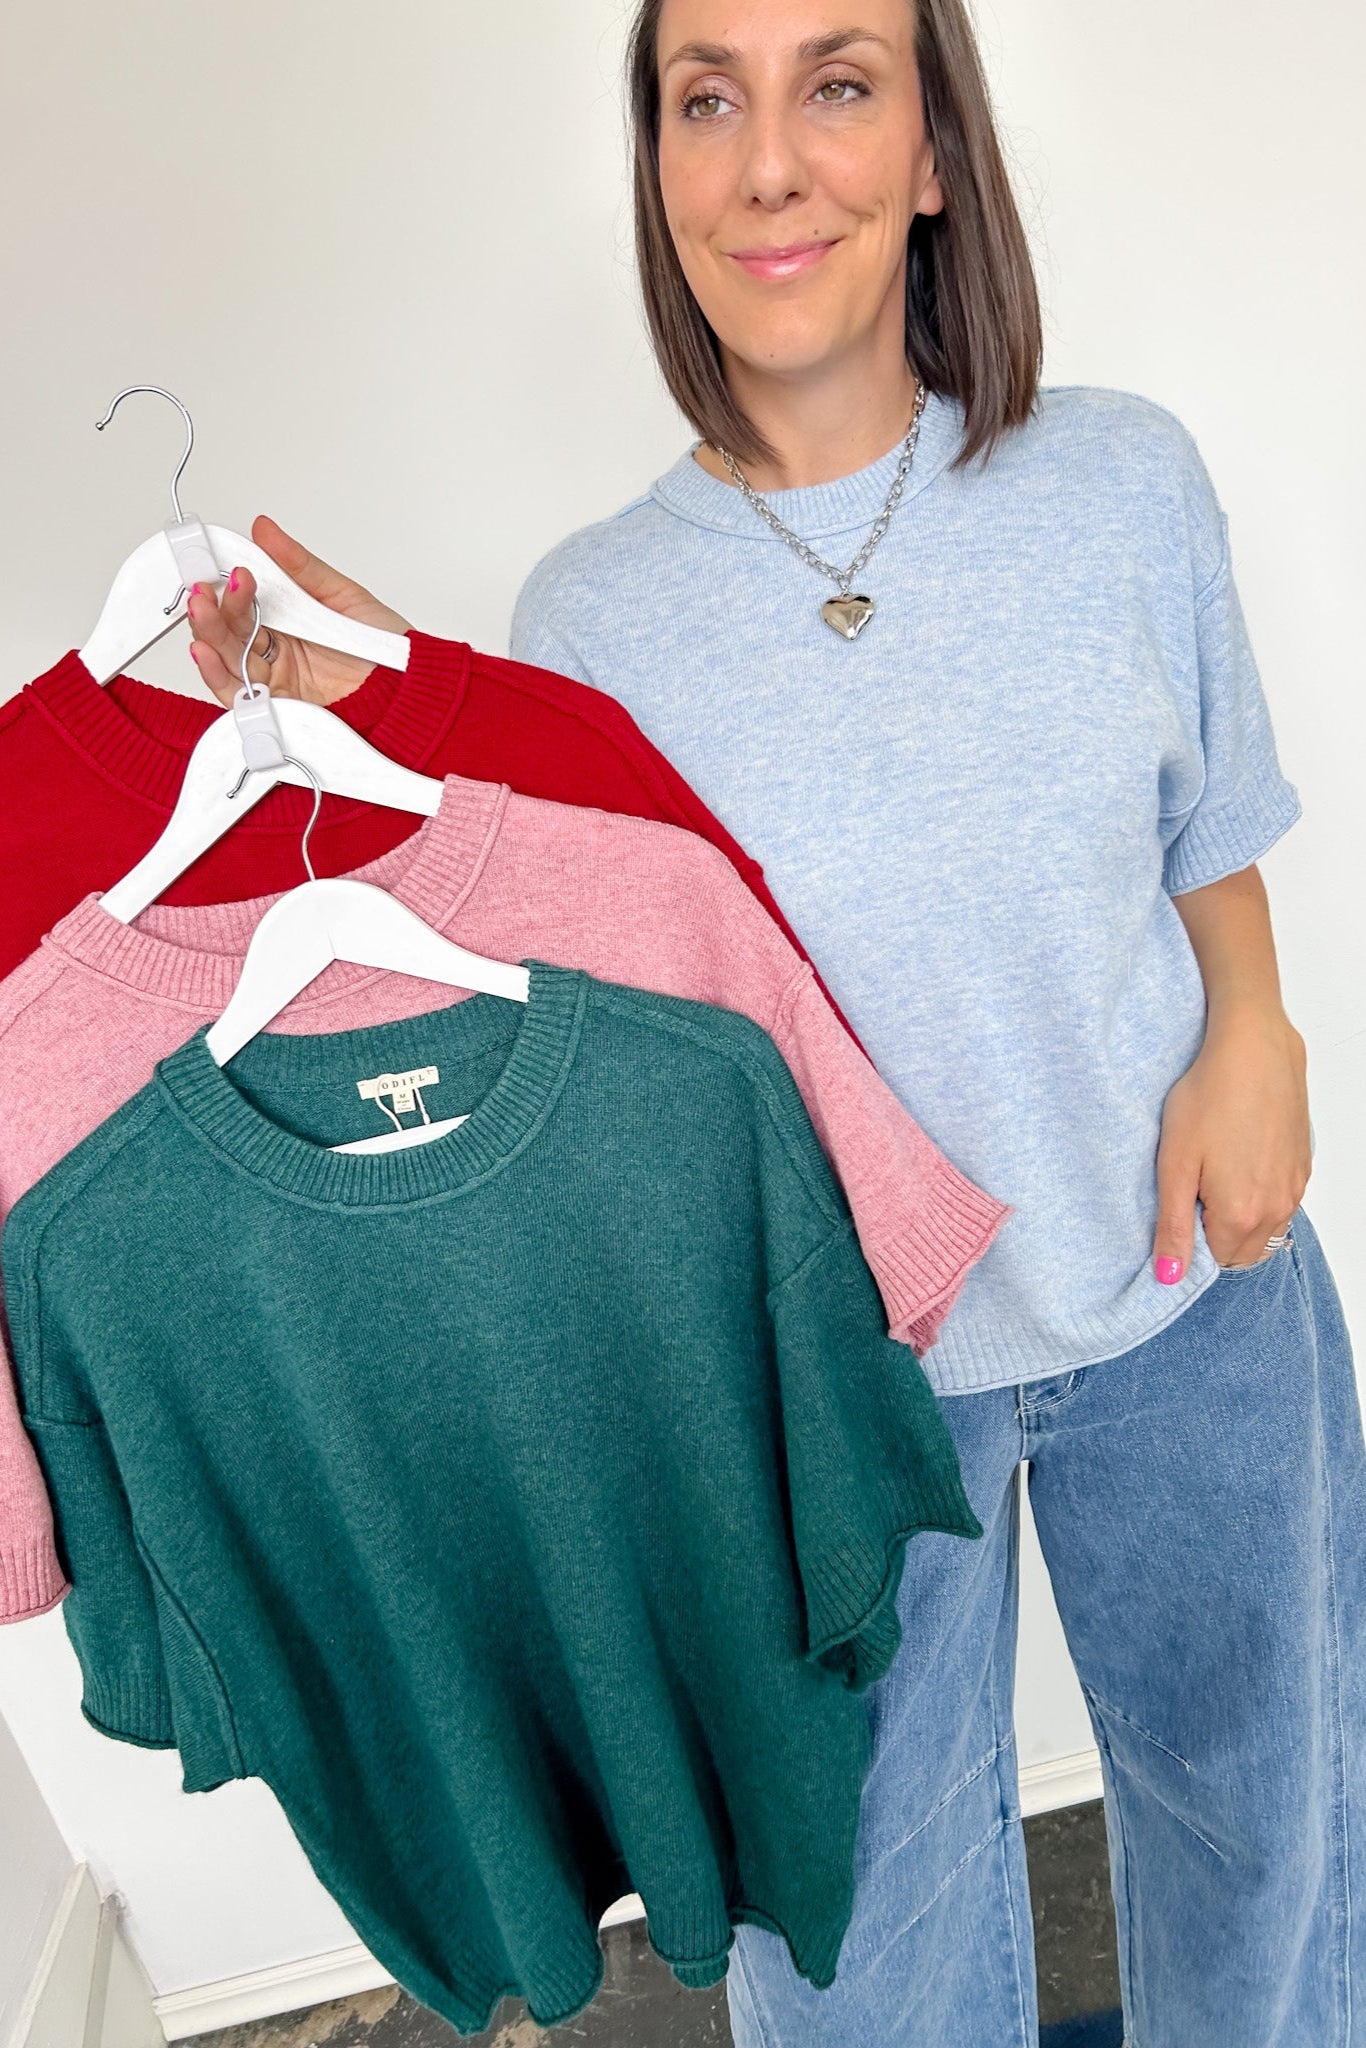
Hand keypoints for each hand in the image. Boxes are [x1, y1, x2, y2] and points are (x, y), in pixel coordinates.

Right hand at [184, 514, 409, 708]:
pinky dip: (216, 673)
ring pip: (226, 656)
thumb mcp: (342, 595)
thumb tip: (266, 530)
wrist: (412, 694)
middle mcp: (276, 650)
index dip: (226, 584)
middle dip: (215, 606)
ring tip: (201, 607)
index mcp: (289, 620)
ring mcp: (276, 678)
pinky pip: (237, 694)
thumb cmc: (388, 650)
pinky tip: (205, 651)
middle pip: (230, 628)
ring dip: (209, 631)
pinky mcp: (278, 707)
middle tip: (207, 587)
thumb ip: (300, 566)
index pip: (244, 601)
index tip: (213, 563)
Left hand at [1153, 1002, 1310, 1278]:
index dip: (1191, 1242)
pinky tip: (1239, 1159)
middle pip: (1243, 1252)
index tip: (1178, 1209)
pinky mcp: (1303, 1165)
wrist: (1253, 1049)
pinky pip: (1280, 1202)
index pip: (1215, 1262)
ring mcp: (1295, 1187)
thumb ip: (1172, 1226)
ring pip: (1264, 1229)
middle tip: (1194, 1192)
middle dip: (1216, 1235)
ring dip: (1239, 1218)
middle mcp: (1276, 1208)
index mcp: (1241, 1214)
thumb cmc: (1208, 1097)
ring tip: (1214, 1173)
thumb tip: (1169, 1278)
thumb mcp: (1174, 1164)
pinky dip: (1259, 1197)